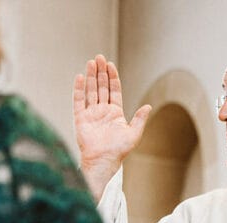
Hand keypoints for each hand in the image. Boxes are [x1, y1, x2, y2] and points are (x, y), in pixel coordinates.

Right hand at [72, 54, 151, 200]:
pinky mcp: (80, 118)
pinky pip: (78, 100)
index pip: (113, 90)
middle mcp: (102, 111)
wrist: (103, 160)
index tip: (110, 65)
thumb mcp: (134, 133)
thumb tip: (148, 106)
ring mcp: (91, 113)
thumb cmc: (119, 150)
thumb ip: (139, 119)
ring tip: (91, 62)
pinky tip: (80, 77)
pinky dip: (79, 89)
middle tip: (99, 57)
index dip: (112, 77)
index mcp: (115, 113)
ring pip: (90, 90)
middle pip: (101, 87)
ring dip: (90, 76)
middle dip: (100, 72)